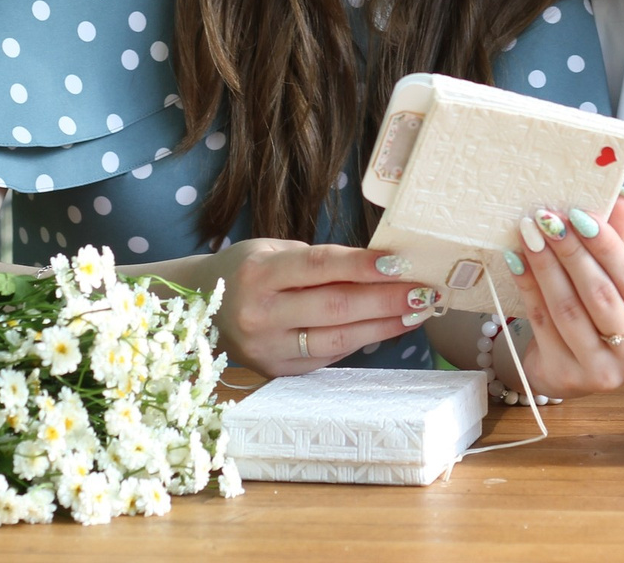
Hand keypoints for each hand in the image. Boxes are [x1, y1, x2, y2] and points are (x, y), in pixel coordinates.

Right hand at [190, 239, 438, 377]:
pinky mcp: (277, 372)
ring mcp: (268, 349)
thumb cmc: (247, 270)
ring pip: (338, 339)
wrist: (199, 308)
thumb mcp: (273, 251)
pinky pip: (329, 356)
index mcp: (258, 273)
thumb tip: (381, 267)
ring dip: (384, 325)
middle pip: (335, 306)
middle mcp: (260, 313)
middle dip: (386, 299)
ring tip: (418, 311)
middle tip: (425, 291)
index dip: (363, 265)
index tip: (401, 263)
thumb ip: (320, 261)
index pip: (319, 267)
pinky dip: (362, 340)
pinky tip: (388, 327)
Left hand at [506, 195, 623, 397]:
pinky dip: (528, 287)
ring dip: (545, 266)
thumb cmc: (602, 317)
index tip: (580, 214)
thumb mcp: (617, 282)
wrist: (571, 367)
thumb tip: (619, 196)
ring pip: (568, 309)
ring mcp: (601, 371)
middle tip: (548, 218)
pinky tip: (517, 260)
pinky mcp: (565, 377)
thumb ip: (618, 242)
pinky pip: (542, 323)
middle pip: (601, 295)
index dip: (608, 246)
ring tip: (529, 232)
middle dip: (572, 252)